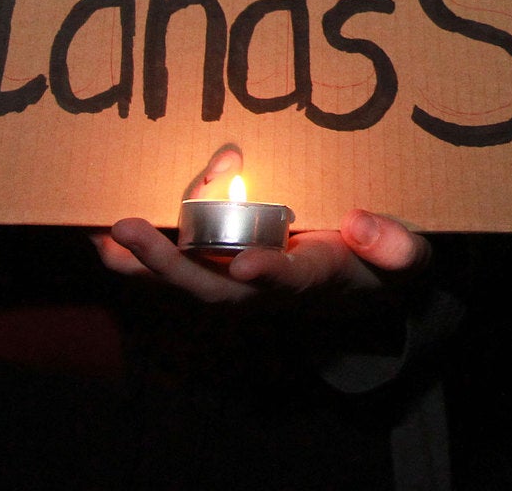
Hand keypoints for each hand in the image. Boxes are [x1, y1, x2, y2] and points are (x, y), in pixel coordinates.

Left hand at [94, 145, 429, 303]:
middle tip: (129, 231)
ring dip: (144, 263)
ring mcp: (244, 282)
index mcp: (316, 280)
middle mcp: (270, 289)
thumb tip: (359, 223)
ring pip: (189, 281)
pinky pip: (183, 265)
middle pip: (214, 288)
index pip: (288, 282)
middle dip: (170, 264)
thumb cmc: (382, 265)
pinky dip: (145, 256)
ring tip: (104, 237)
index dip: (268, 274)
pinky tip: (107, 237)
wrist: (364, 289)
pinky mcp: (227, 268)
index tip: (248, 264)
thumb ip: (395, 246)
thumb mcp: (407, 258)